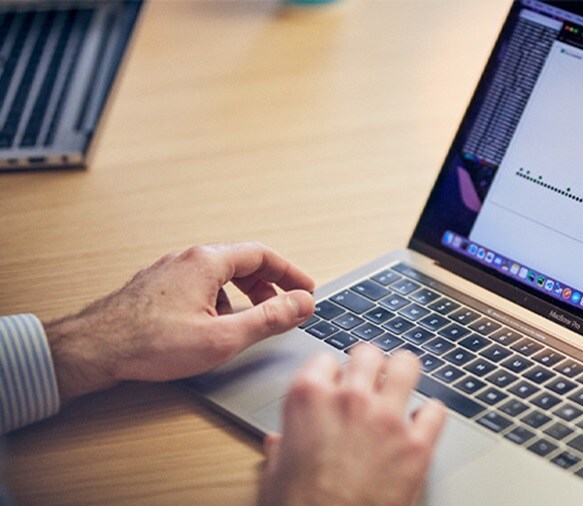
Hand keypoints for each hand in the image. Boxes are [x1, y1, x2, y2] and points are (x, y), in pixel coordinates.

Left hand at [45, 242, 315, 400]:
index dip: (290, 273)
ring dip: (243, 294)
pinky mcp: (155, 288)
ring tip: (250, 320)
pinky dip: (218, 300)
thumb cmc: (150, 343)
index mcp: (207, 261)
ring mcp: (168, 271)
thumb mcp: (223, 336)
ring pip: (218, 275)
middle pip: (241, 262)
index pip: (262, 255)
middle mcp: (187, 258)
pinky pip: (198, 285)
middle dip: (268, 285)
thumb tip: (302, 304)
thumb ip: (269, 319)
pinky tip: (213, 327)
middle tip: (284, 306)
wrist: (92, 350)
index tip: (306, 289)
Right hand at [258, 344, 445, 505]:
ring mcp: (387, 418)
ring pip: (406, 365)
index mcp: (308, 398)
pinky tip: (423, 423)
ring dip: (404, 374)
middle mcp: (350, 399)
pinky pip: (435, 411)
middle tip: (371, 379)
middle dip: (370, 365)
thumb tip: (279, 443)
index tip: (336, 382)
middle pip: (367, 353)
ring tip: (402, 384)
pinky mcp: (418, 445)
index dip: (332, 373)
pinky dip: (430, 416)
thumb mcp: (276, 474)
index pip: (325, 360)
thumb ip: (282, 448)